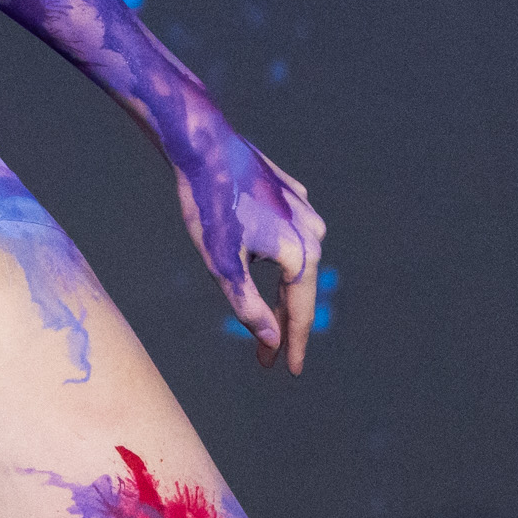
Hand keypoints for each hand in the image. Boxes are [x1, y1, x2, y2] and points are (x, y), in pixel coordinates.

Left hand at [176, 133, 330, 375]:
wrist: (205, 146)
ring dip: (283, 290)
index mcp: (299, 252)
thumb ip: (248, 307)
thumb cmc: (209, 207)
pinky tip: (266, 264)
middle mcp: (312, 230)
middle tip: (267, 355)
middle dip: (284, 323)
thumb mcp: (222, 265)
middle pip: (299, 289)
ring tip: (268, 314)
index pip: (299, 312)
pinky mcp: (291, 193)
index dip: (293, 345)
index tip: (288, 371)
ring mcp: (304, 209)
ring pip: (296, 262)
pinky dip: (280, 257)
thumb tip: (270, 340)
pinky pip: (290, 236)